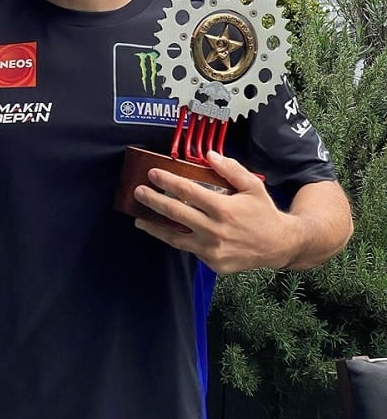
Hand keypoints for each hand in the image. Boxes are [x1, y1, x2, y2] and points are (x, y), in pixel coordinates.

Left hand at [132, 150, 301, 272]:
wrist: (279, 245)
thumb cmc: (263, 212)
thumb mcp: (252, 185)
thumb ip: (230, 169)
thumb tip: (209, 155)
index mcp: (223, 208)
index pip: (187, 191)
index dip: (167, 181)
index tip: (153, 173)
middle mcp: (215, 230)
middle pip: (175, 213)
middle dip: (153, 200)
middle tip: (138, 191)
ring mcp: (212, 250)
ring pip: (175, 238)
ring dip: (154, 227)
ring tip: (139, 219)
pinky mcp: (212, 263)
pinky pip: (189, 249)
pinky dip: (175, 240)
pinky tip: (164, 232)